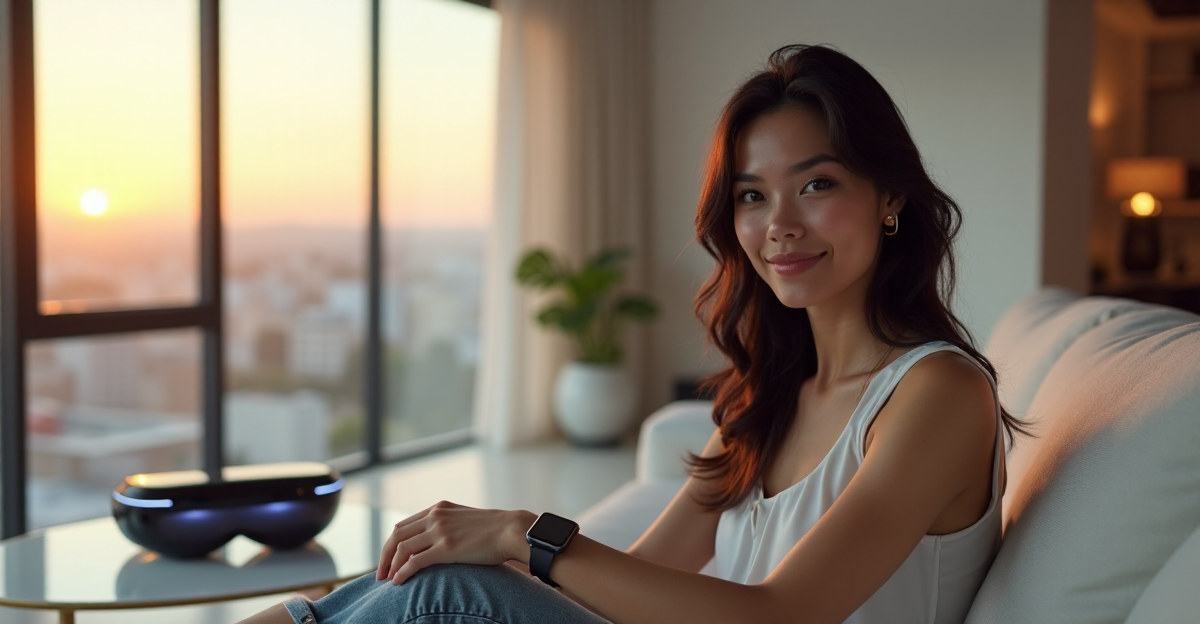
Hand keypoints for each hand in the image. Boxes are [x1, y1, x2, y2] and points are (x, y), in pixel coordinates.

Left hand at [375, 500, 536, 584]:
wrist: (512, 530)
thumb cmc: (494, 529)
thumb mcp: (465, 519)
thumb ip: (448, 525)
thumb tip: (437, 542)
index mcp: (438, 508)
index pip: (403, 525)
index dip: (391, 543)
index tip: (388, 559)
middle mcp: (435, 516)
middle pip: (396, 535)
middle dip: (385, 555)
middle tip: (380, 573)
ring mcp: (440, 531)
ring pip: (402, 548)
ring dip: (390, 566)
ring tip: (387, 580)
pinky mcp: (446, 548)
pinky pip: (415, 561)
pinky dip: (402, 572)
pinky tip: (398, 582)